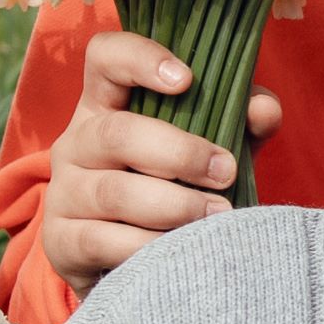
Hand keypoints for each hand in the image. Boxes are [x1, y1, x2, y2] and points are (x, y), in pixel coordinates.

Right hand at [38, 32, 277, 298]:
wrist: (136, 266)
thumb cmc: (176, 192)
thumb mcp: (209, 151)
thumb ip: (239, 125)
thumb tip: (262, 110)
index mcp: (107, 105)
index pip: (105, 57)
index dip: (140, 58)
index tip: (186, 79)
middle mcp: (77, 142)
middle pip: (117, 133)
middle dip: (180, 153)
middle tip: (225, 172)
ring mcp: (64, 192)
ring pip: (115, 192)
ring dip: (175, 205)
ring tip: (217, 216)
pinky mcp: (62, 242)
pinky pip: (104, 242)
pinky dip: (150, 246)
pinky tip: (182, 250)